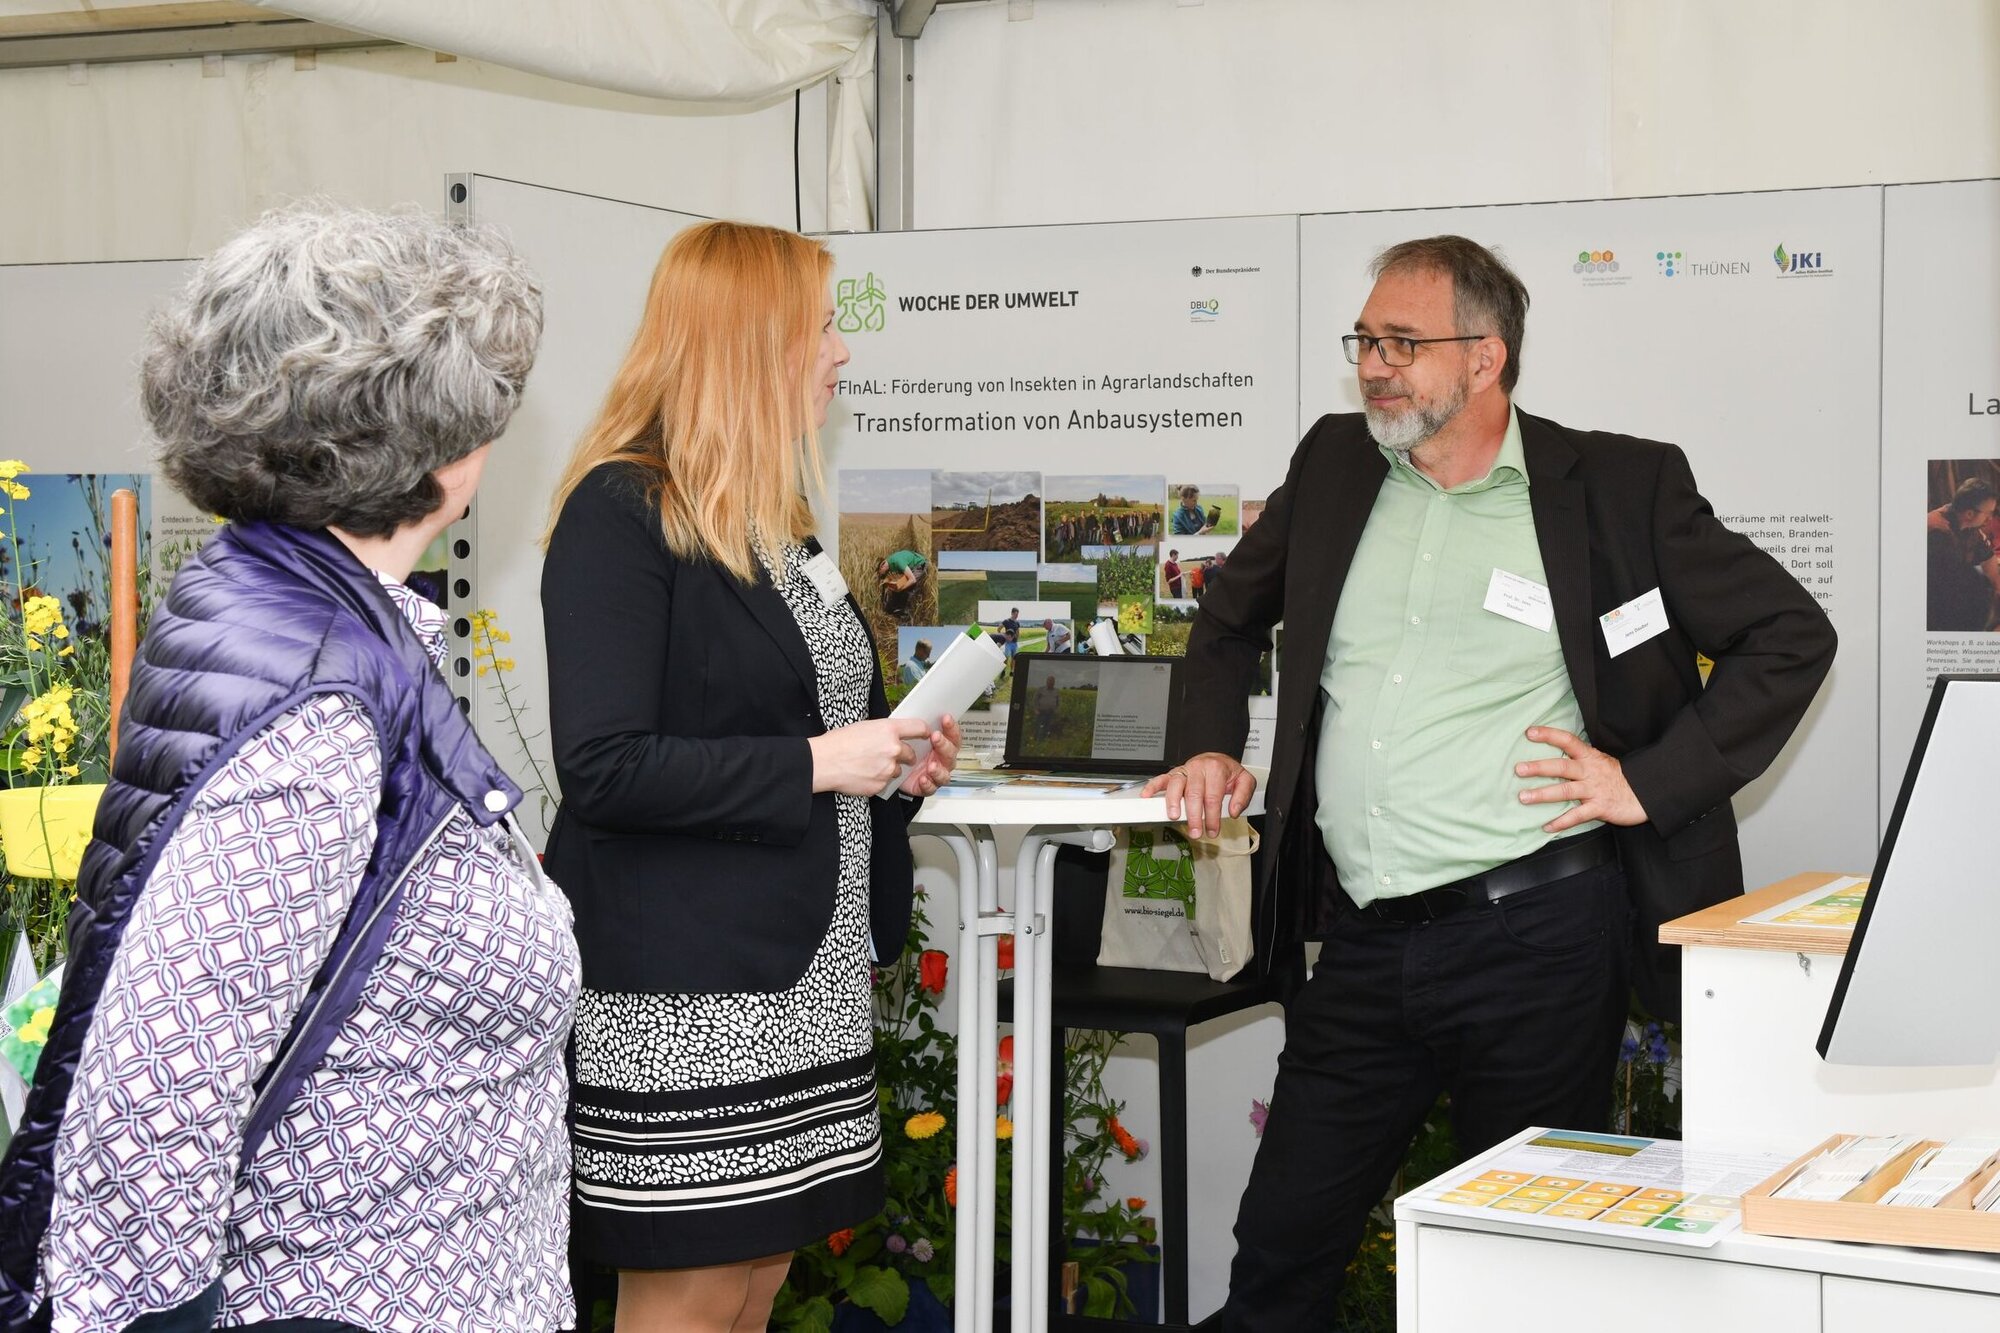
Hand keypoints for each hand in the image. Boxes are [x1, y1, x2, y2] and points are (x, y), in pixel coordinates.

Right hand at [810, 716, 931, 795]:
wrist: (823, 762)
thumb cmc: (839, 742)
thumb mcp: (864, 726)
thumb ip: (884, 731)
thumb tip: (893, 734)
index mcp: (888, 729)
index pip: (918, 727)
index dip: (924, 731)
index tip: (926, 734)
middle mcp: (893, 748)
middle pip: (910, 754)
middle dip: (904, 756)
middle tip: (887, 755)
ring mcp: (888, 768)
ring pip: (897, 770)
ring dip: (888, 769)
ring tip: (868, 765)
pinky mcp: (881, 784)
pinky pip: (885, 782)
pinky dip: (877, 779)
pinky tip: (863, 774)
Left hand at [900, 713, 961, 797]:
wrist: (894, 767)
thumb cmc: (906, 750)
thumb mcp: (911, 735)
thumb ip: (917, 727)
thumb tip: (920, 718)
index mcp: (942, 745)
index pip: (952, 736)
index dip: (951, 727)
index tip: (946, 718)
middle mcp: (942, 760)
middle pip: (951, 754)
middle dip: (944, 745)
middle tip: (935, 737)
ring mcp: (936, 775)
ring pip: (945, 774)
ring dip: (939, 770)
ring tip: (931, 765)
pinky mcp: (927, 787)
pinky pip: (931, 788)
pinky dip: (928, 784)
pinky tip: (923, 779)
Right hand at [1141, 751, 1255, 838]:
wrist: (1217, 759)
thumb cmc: (1227, 772)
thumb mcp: (1244, 780)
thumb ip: (1243, 795)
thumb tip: (1233, 811)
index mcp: (1216, 769)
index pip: (1213, 797)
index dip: (1212, 816)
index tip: (1212, 830)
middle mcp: (1198, 768)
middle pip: (1194, 794)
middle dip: (1194, 816)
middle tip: (1195, 831)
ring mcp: (1184, 770)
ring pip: (1176, 785)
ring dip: (1173, 802)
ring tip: (1174, 816)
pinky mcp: (1174, 773)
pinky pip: (1161, 778)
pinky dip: (1152, 786)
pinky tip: (1147, 795)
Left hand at [1514, 726, 1648, 832]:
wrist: (1646, 793)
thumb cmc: (1617, 778)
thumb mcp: (1599, 762)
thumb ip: (1578, 759)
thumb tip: (1551, 758)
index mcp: (1590, 757)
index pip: (1568, 740)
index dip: (1549, 735)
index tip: (1530, 732)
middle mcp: (1590, 771)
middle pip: (1562, 766)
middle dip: (1539, 767)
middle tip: (1518, 769)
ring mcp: (1594, 790)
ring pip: (1565, 791)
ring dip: (1543, 794)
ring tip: (1523, 797)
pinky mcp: (1600, 807)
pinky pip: (1577, 816)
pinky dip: (1561, 822)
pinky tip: (1546, 826)